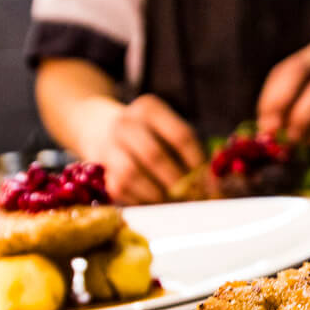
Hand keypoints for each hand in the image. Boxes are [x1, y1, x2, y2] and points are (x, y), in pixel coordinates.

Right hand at [78, 94, 204, 204]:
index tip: (208, 180)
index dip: (197, 162)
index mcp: (149, 108)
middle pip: (155, 156)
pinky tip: (154, 202)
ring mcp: (107, 145)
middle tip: (191, 196)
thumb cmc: (148, 132)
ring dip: (156, 193)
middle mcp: (125, 123)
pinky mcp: (97, 168)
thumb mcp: (166, 127)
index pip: (181, 136)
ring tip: (173, 202)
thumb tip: (212, 182)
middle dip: (176, 182)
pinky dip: (139, 199)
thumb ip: (189, 149)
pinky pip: (119, 189)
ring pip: (132, 175)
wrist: (98, 126)